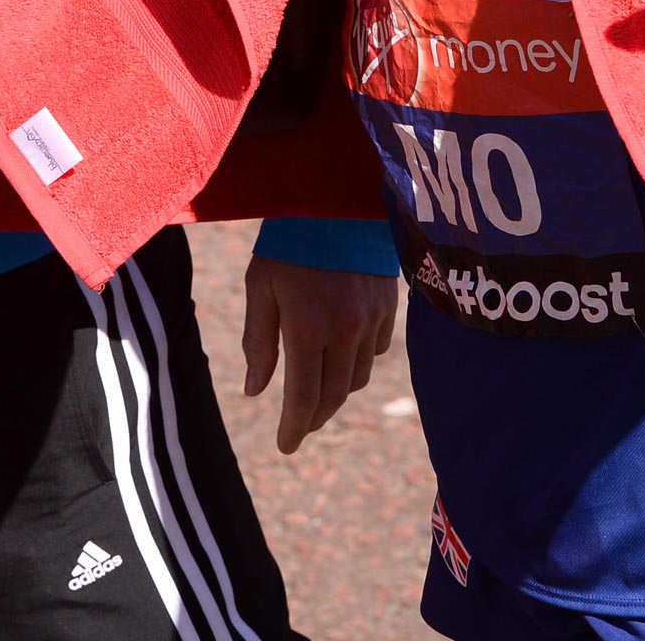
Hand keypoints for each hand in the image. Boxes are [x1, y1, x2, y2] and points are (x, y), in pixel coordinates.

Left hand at [241, 256, 398, 453]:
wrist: (336, 199)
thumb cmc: (288, 243)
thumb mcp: (260, 288)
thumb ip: (258, 341)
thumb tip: (256, 391)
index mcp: (308, 327)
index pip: (305, 397)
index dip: (295, 428)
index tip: (286, 446)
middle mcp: (345, 329)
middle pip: (334, 395)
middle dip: (315, 417)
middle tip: (300, 426)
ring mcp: (372, 318)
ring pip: (358, 377)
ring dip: (336, 392)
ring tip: (318, 392)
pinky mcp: (388, 305)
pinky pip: (376, 350)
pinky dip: (358, 361)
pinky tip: (341, 354)